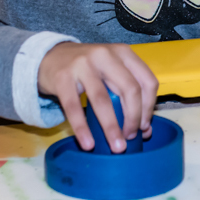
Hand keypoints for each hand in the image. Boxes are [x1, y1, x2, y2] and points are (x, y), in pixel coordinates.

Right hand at [38, 42, 157, 152]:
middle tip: (130, 137)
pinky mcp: (62, 77)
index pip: (147, 81)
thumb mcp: (111, 72)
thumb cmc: (88, 67)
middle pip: (129, 89)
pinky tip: (88, 144)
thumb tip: (145, 131)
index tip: (144, 126)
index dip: (149, 107)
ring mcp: (82, 64)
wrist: (50, 56)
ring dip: (112, 127)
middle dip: (134, 118)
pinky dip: (82, 128)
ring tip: (117, 147)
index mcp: (123, 53)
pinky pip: (74, 107)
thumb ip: (128, 95)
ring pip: (103, 100)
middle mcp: (105, 55)